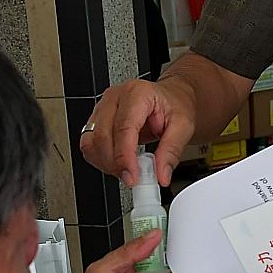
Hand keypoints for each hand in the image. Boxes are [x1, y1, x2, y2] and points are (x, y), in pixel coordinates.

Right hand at [78, 78, 197, 186]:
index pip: (123, 128)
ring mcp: (102, 107)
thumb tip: (160, 175)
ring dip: (106, 163)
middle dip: (116, 164)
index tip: (133, 177)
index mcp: (136, 93)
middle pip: (102, 137)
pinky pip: (89, 145)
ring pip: (91, 142)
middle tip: (134, 179)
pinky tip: (118, 163)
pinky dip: (101, 160)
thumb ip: (171, 151)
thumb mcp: (183, 126)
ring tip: (128, 170)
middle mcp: (114, 98)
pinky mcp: (96, 120)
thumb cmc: (174, 105)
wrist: (169, 98)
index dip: (125, 157)